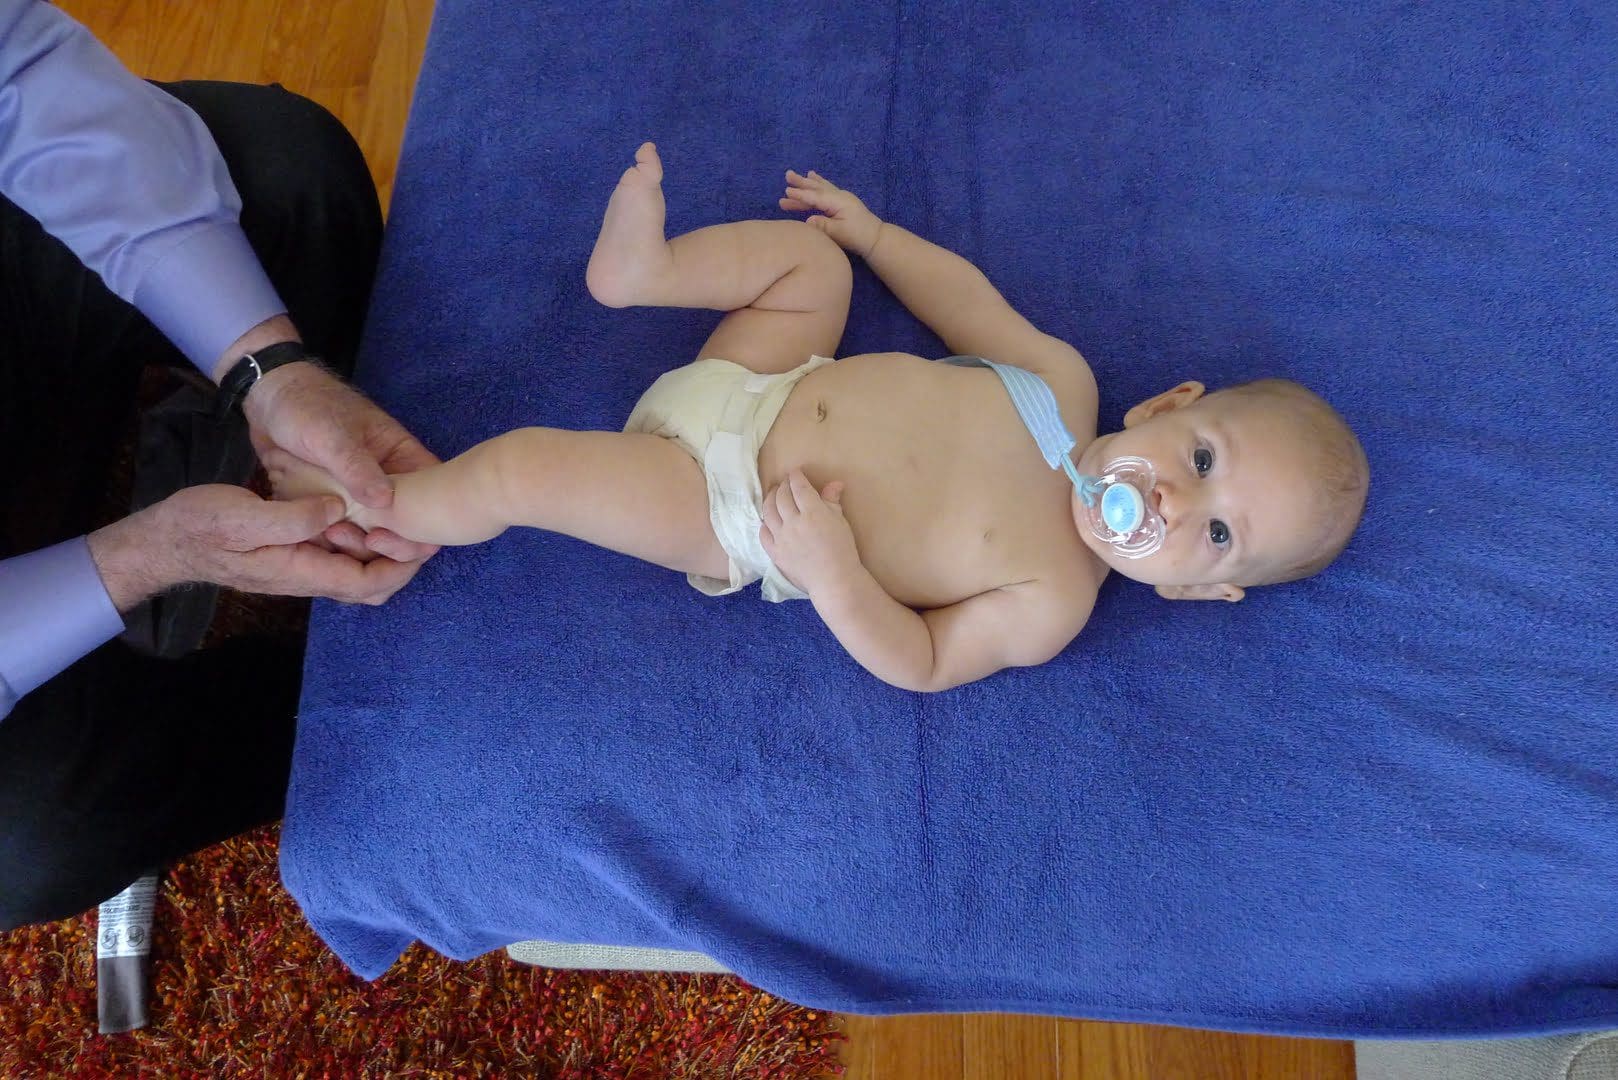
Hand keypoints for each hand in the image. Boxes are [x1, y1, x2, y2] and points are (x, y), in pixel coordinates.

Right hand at [89, 485, 423, 610]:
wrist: (168, 538)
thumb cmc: (201, 525)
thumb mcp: (245, 516)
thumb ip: (292, 517)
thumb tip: (337, 509)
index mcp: (300, 571)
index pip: (366, 583)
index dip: (402, 567)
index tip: (425, 543)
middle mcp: (307, 575)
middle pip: (370, 583)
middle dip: (401, 562)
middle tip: (421, 529)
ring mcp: (301, 566)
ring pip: (357, 568)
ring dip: (382, 549)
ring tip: (403, 517)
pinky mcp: (296, 552)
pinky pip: (340, 555)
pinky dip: (360, 539)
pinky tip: (366, 511)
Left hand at [243, 360, 439, 564]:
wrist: (267, 400)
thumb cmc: (307, 406)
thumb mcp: (332, 435)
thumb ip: (357, 466)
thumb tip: (385, 501)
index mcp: (403, 460)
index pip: (431, 499)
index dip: (422, 527)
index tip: (387, 536)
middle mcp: (388, 484)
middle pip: (407, 528)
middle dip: (390, 544)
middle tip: (362, 540)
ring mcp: (361, 499)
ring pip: (376, 537)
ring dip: (359, 547)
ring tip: (331, 535)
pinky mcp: (335, 508)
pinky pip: (346, 536)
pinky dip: (336, 546)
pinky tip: (317, 539)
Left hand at [758, 469, 858, 594]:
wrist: (833, 580)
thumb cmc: (842, 550)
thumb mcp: (841, 522)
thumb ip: (832, 501)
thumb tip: (834, 483)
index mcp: (812, 512)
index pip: (799, 487)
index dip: (796, 476)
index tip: (795, 472)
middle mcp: (793, 522)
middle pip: (782, 497)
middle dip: (783, 486)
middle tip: (785, 483)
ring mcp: (781, 537)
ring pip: (768, 512)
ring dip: (770, 499)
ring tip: (774, 495)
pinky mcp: (774, 552)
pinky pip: (763, 533)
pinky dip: (764, 524)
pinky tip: (768, 520)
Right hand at [779, 170, 883, 257]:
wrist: (875, 237)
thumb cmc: (857, 236)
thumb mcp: (838, 233)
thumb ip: (822, 225)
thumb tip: (807, 220)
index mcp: (838, 201)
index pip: (815, 197)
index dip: (800, 194)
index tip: (786, 191)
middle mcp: (839, 195)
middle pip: (817, 187)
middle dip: (801, 182)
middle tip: (787, 174)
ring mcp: (841, 197)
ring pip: (820, 187)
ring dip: (806, 183)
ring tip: (794, 177)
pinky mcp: (842, 202)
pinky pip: (826, 189)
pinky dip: (818, 183)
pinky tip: (813, 177)